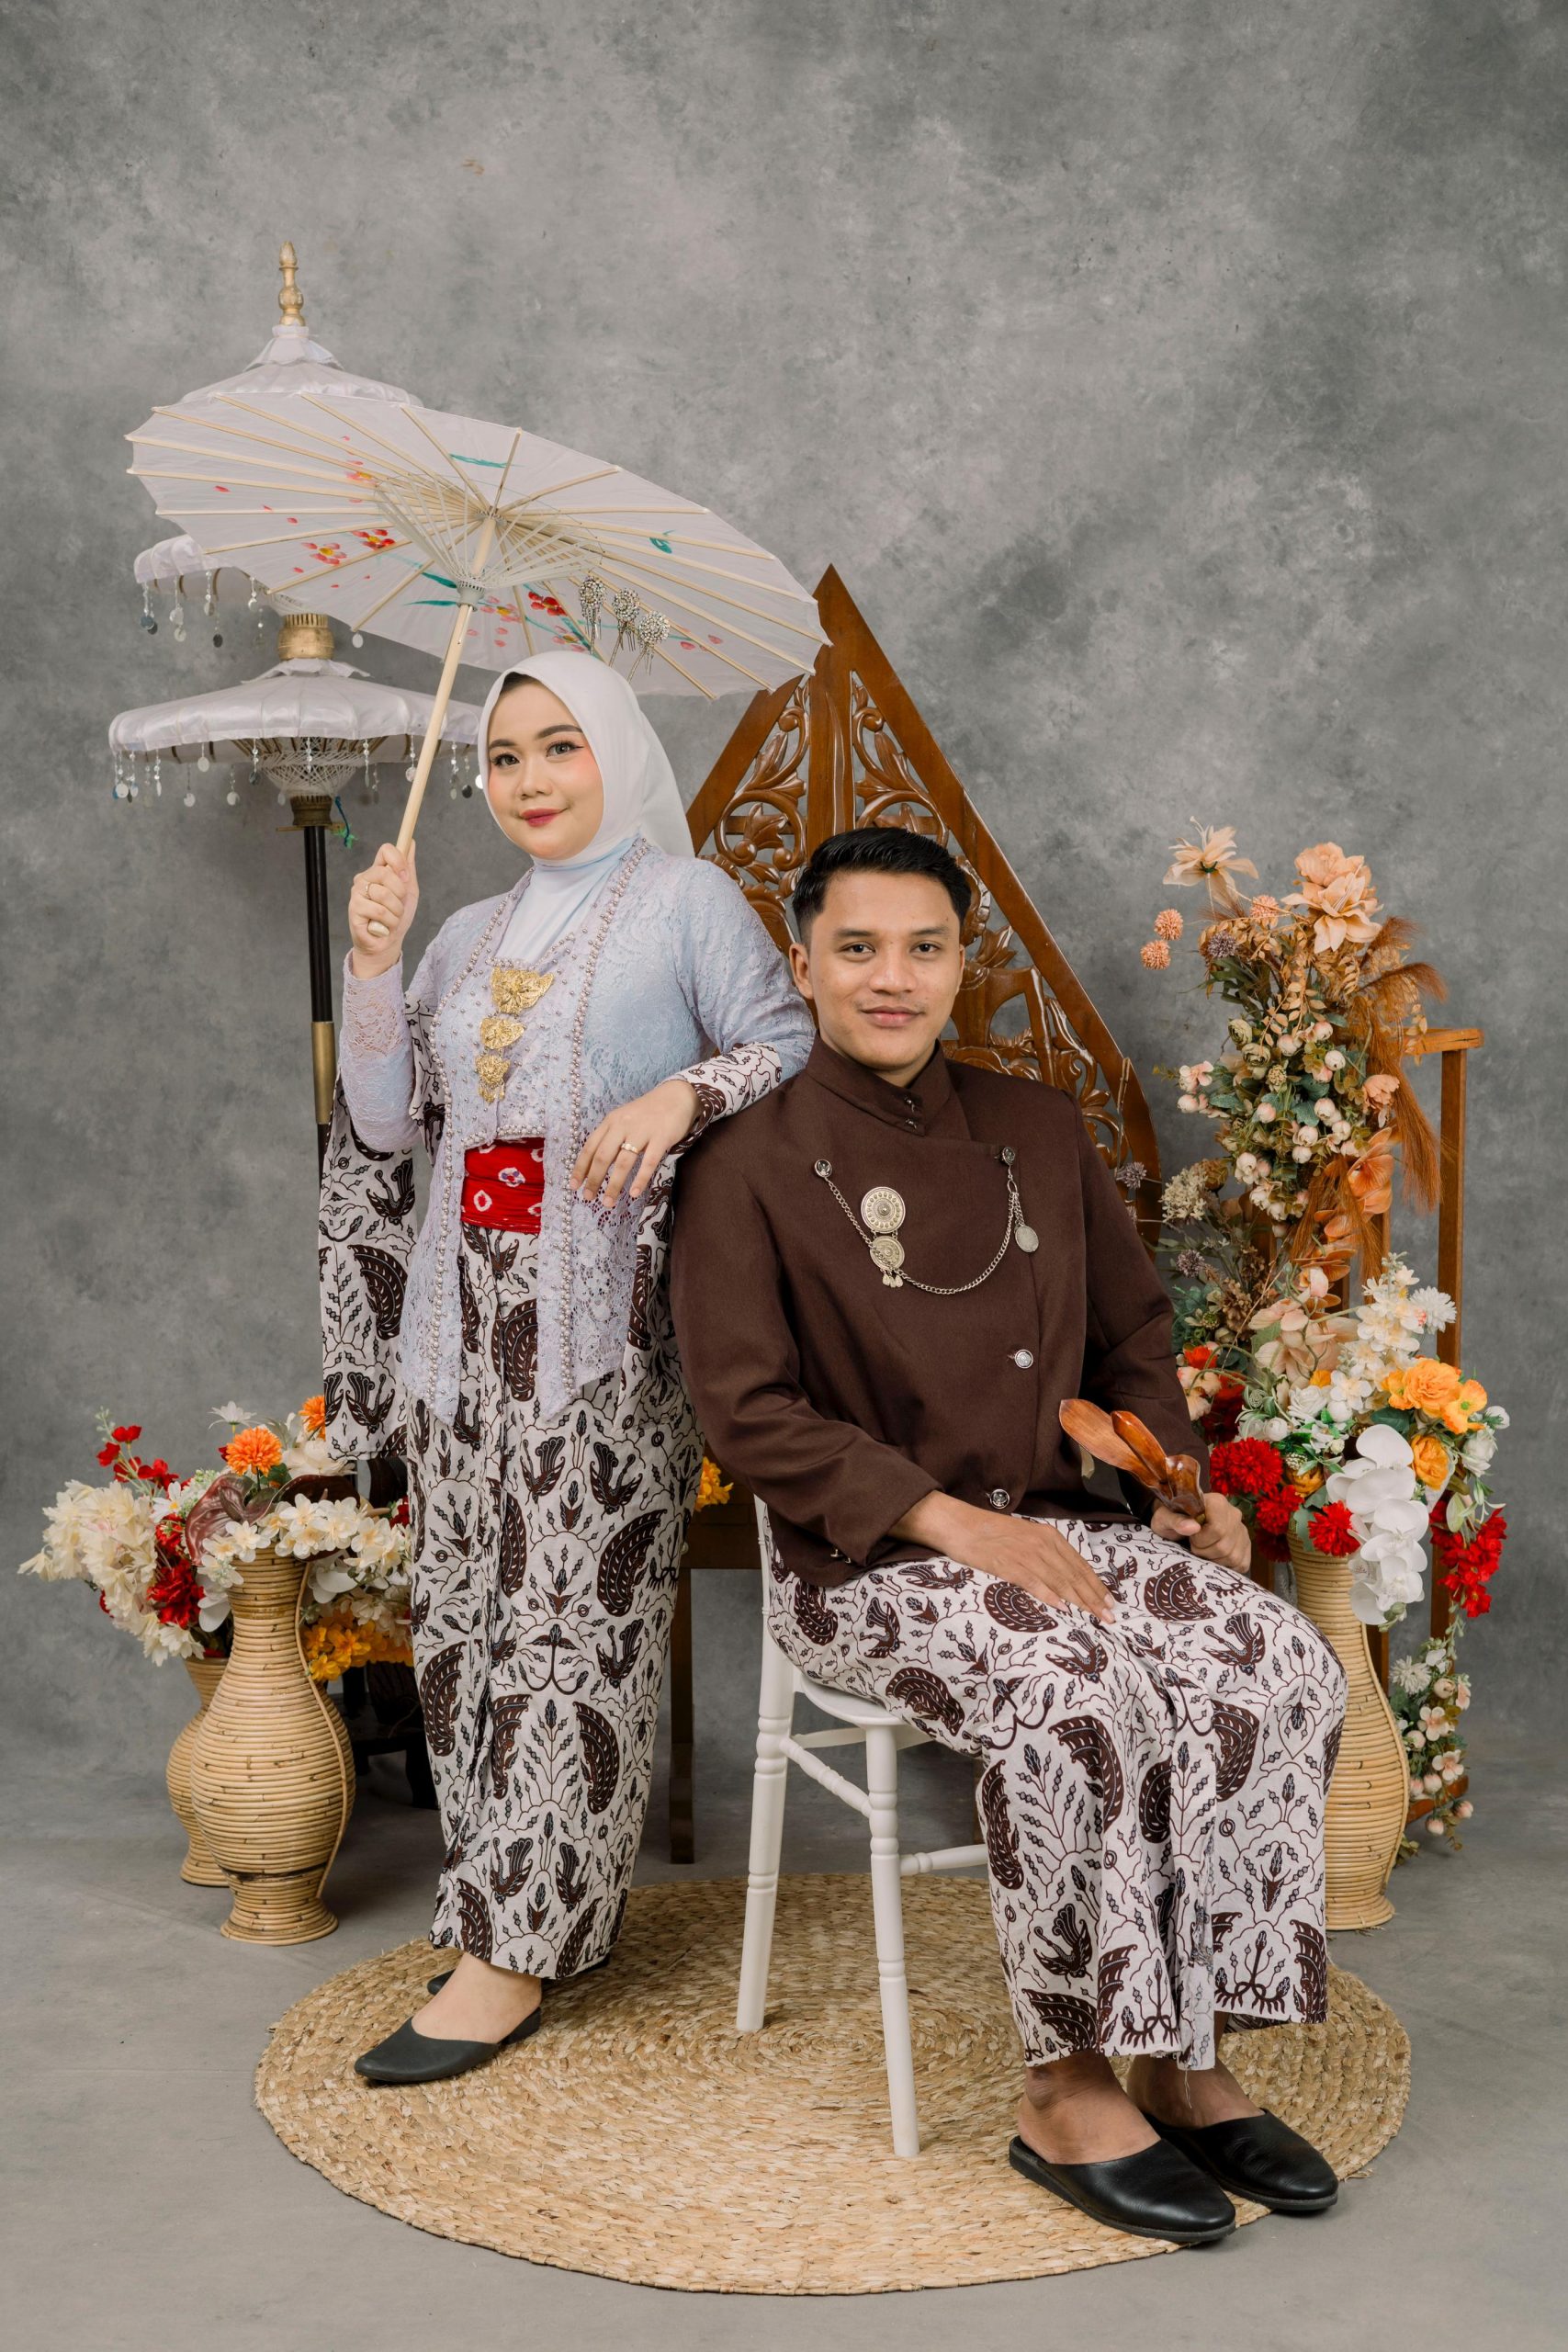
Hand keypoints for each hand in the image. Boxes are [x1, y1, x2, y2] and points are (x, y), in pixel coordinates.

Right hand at [348, 843, 417, 976]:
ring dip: (396, 911)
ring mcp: (357, 893)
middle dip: (400, 893)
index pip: (386, 850)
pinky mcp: (354, 909)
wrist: (388, 943)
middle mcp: (365, 878)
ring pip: (384, 894)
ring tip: (392, 919)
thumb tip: (411, 842)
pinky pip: (378, 911)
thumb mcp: (409, 891)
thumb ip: (408, 868)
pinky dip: (389, 922)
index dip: (399, 861)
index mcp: (378, 871)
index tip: (406, 877)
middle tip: (399, 906)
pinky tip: (384, 926)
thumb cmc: (397, 917)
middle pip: (385, 872)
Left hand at [573, 1077, 700, 1205]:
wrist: (677, 1096)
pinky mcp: (661, 1138)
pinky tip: (634, 1193)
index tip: (573, 1185)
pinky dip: (640, 1179)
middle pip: (603, 1156)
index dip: (580, 1167)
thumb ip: (611, 1138)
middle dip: (593, 1179)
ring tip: (608, 1202)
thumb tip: (596, 1165)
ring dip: (614, 1185)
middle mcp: (623, 1125)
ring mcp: (642, 1132)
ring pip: (623, 1162)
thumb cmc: (648, 1112)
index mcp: (611, 1121)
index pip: (590, 1147)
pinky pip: (648, 1162)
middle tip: (588, 1198)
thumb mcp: (624, 1119)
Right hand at [892, 1493, 1114, 1621]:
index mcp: (1048, 1536)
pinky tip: (1063, 1608)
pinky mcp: (1008, 1564)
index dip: (1096, 1585)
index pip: (1079, 1564)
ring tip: (1095, 1617)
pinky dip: (1050, 1595)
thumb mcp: (1024, 1538)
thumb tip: (1063, 1578)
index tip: (1110, 1602)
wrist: (959, 1524)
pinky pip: (1034, 1582)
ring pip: (1059, 1580)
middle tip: (1110, 1617)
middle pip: (1074, 1575)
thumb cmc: (990, 1532)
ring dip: (1080, 1601)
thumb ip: (1044, 1554)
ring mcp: (1025, 1553)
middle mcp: (1041, 1543)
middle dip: (1095, 1597)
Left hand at [1152, 1489, 1250, 1574]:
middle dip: (1204, 1552)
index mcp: (1216, 1502)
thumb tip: (1192, 1527)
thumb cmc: (1171, 1518)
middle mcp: (1233, 1513)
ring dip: (1213, 1560)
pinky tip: (1214, 1557)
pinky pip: (1242, 1563)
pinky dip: (1226, 1566)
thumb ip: (1175, 1521)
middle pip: (1225, 1545)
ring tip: (1203, 1550)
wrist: (1179, 1522)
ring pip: (1233, 1557)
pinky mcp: (1246, 1544)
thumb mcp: (1164, 1518)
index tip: (1190, 1537)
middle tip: (1193, 1546)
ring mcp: (1242, 1529)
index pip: (1218, 1529)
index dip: (1201, 1540)